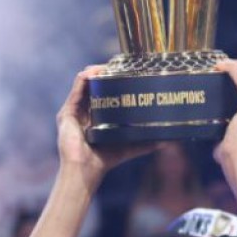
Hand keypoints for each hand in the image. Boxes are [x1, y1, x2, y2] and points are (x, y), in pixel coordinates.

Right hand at [56, 68, 156, 185]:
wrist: (86, 170)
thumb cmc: (104, 161)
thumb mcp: (129, 147)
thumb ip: (146, 143)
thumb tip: (169, 141)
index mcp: (95, 117)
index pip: (103, 93)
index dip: (112, 81)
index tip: (126, 72)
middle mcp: (83, 111)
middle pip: (93, 85)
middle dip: (105, 73)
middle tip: (120, 66)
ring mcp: (73, 111)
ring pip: (84, 83)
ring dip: (95, 71)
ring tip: (108, 65)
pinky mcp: (67, 112)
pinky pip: (76, 88)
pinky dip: (85, 77)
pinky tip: (95, 71)